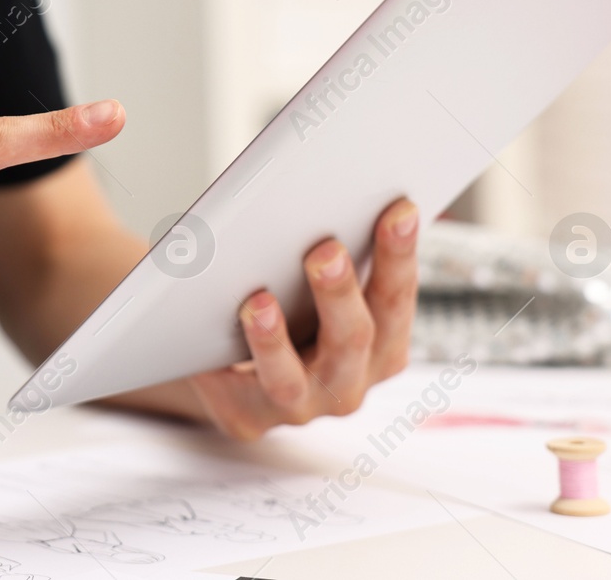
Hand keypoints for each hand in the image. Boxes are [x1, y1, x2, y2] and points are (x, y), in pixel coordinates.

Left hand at [188, 198, 418, 439]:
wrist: (234, 363)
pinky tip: (211, 335)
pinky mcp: (249, 418)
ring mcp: (301, 407)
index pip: (396, 298)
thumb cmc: (289, 305)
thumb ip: (334, 249)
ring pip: (292, 381)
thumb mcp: (316, 280)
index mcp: (382, 344)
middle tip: (325, 250)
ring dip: (275, 340)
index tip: (399, 210)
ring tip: (258, 301)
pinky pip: (237, 394)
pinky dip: (221, 366)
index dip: (400, 255)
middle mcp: (350, 381)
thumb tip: (329, 191)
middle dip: (340, 293)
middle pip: (353, 340)